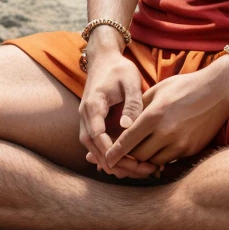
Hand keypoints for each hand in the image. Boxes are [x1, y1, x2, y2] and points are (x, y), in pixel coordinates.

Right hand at [78, 50, 158, 179]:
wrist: (103, 58)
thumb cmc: (119, 68)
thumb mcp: (130, 80)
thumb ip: (131, 103)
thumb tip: (128, 127)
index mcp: (93, 105)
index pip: (97, 135)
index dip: (111, 152)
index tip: (131, 163)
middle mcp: (85, 116)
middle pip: (95, 148)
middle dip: (117, 163)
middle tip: (142, 171)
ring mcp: (87, 121)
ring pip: (95, 150)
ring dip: (115, 163)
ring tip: (140, 171)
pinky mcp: (94, 124)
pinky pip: (99, 145)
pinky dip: (112, 156)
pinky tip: (131, 164)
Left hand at [105, 58, 228, 168]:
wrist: (218, 90)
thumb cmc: (185, 86)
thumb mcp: (158, 90)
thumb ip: (139, 108)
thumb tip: (123, 125)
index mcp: (154, 115)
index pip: (127, 141)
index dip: (114, 152)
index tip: (105, 159)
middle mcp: (166, 133)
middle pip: (138, 155)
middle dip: (128, 157)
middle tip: (120, 156)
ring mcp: (180, 144)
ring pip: (153, 161)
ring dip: (144, 158)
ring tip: (139, 152)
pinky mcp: (190, 150)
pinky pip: (168, 160)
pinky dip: (160, 157)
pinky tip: (158, 148)